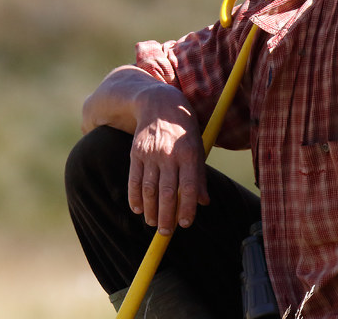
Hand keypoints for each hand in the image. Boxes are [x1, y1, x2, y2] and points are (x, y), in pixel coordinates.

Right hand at [127, 100, 209, 234]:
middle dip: (166, 216)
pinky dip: (134, 197)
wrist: (159, 104)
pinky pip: (134, 180)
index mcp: (188, 154)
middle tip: (165, 232)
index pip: (188, 187)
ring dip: (150, 210)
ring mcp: (150, 154)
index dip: (187, 208)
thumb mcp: (198, 148)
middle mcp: (168, 154)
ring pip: (149, 189)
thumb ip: (199, 176)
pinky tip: (138, 208)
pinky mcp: (135, 153)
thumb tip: (204, 202)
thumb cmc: (184, 130)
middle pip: (166, 192)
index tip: (185, 224)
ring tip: (152, 223)